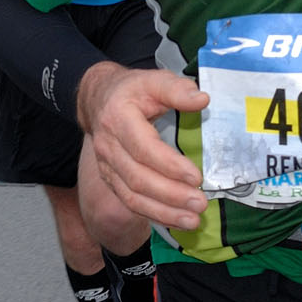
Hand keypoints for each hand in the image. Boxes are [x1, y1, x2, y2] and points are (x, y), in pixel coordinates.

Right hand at [77, 63, 209, 230]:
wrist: (98, 100)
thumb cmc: (131, 91)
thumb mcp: (152, 80)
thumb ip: (176, 89)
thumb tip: (202, 99)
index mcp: (118, 118)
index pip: (143, 148)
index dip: (169, 165)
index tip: (196, 176)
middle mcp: (108, 146)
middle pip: (137, 178)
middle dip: (170, 195)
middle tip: (200, 203)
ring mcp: (107, 166)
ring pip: (132, 196)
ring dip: (163, 212)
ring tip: (192, 220)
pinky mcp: (111, 179)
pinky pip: (131, 202)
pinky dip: (155, 215)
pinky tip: (177, 221)